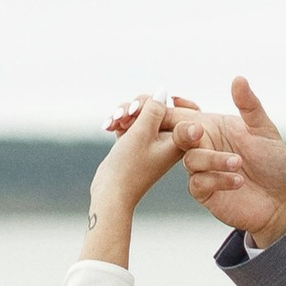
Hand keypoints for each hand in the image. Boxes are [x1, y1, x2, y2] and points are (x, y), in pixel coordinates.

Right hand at [81, 95, 191, 262]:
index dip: (161, 102)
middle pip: (156, 107)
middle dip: (137, 107)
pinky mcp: (136, 144)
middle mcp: (167, 140)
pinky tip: (107, 127)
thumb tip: (163, 92)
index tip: (145, 107)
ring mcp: (150, 142)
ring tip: (113, 123)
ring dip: (124, 113)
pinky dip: (119, 122)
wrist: (111, 193)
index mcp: (178, 139)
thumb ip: (154, 109)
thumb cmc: (129, 166)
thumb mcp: (142, 132)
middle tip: (125, 116)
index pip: (178, 109)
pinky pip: (130, 123)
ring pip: (140, 113)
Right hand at [173, 78, 285, 247]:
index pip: (184, 114)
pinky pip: (198, 183)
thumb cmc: (272, 161)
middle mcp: (203, 147)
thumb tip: (238, 79)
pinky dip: (218, 179)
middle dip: (183, 132)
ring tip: (238, 163)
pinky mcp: (204, 192)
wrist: (279, 199)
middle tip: (198, 132)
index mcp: (212, 127)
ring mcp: (202, 170)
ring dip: (213, 160)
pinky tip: (238, 181)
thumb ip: (249, 106)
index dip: (171, 108)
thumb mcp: (264, 130)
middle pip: (177, 135)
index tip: (172, 100)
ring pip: (191, 160)